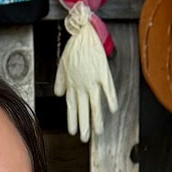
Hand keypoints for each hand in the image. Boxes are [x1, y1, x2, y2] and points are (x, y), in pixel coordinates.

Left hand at [55, 3, 116, 142]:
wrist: (83, 33)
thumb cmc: (74, 48)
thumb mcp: (61, 66)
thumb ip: (60, 82)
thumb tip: (59, 94)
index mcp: (72, 84)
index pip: (71, 107)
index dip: (72, 120)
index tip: (73, 131)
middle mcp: (82, 85)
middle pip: (83, 109)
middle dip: (83, 125)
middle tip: (84, 138)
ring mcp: (93, 80)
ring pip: (95, 104)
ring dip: (96, 119)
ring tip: (98, 130)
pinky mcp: (103, 73)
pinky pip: (108, 89)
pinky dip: (111, 99)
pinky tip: (113, 109)